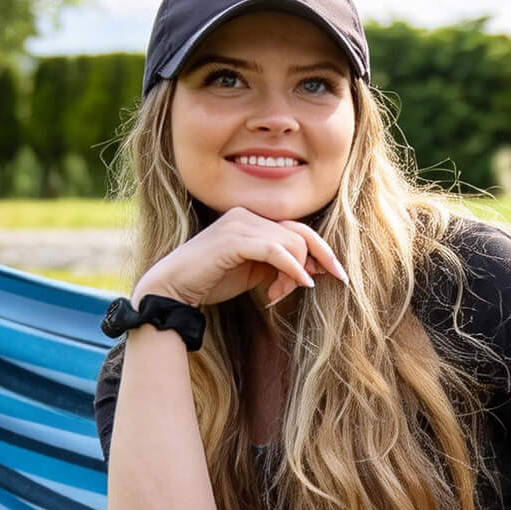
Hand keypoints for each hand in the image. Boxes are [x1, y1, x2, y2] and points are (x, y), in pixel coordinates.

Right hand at [133, 206, 349, 310]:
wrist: (172, 288)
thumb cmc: (211, 280)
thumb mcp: (254, 272)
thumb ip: (279, 265)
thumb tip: (314, 269)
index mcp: (252, 219)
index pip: (297, 229)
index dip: (321, 251)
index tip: (337, 274)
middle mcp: (247, 214)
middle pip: (300, 234)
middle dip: (317, 261)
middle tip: (326, 283)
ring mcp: (239, 224)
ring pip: (291, 244)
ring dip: (296, 273)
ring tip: (280, 294)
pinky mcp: (234, 240)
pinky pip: (276, 251)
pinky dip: (292, 269)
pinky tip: (300, 284)